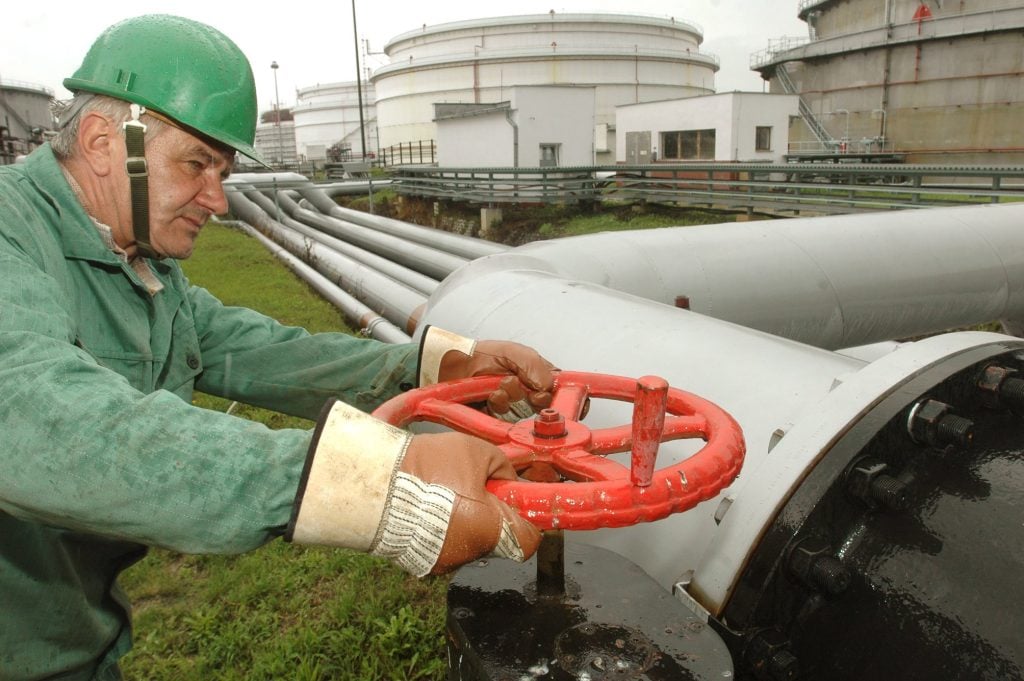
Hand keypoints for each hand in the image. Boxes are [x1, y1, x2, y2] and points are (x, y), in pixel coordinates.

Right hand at [402, 432, 540, 573]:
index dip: (529, 519)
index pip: (529, 540)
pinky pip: (443, 544)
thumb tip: (509, 479)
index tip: (520, 502)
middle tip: (474, 486)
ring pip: (469, 540)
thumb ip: (504, 467)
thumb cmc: (428, 468)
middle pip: (496, 537)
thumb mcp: (477, 452)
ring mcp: (443, 563)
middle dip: (491, 513)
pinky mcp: (421, 563)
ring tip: (443, 494)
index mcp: (490, 531)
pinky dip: (441, 529)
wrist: (376, 484)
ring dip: (465, 521)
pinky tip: (426, 507)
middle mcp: (470, 554)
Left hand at [439, 340, 556, 418]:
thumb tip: (549, 386)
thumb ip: (535, 366)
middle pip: (546, 403)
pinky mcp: (500, 417)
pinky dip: (498, 405)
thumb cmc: (483, 354)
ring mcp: (515, 405)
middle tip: (522, 385)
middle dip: (533, 395)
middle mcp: (529, 390)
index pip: (561, 388)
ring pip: (525, 411)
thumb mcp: (514, 352)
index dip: (563, 395)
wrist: (455, 364)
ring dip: (511, 396)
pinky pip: (506, 419)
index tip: (556, 394)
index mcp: (538, 373)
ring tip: (498, 385)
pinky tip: (490, 395)